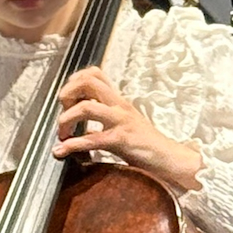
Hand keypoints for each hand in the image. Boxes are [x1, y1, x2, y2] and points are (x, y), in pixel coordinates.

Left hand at [54, 68, 201, 192]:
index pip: (95, 74)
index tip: (67, 98)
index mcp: (119, 101)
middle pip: (88, 82)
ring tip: (62, 134)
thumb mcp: (126, 125)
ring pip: (86, 108)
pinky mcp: (121, 140)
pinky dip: (72, 145)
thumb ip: (105, 122)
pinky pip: (91, 139)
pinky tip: (62, 151)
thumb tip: (82, 129)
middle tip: (63, 111)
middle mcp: (119, 106)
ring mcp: (120, 121)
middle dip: (67, 94)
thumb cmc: (148, 145)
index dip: (74, 80)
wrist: (170, 159)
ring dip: (66, 120)